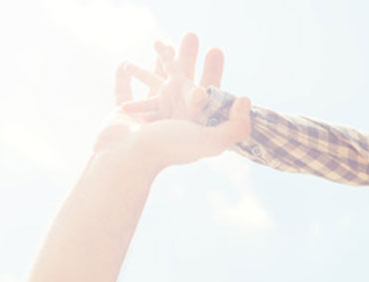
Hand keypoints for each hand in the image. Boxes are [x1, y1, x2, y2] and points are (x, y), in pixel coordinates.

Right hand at [93, 34, 248, 171]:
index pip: (207, 94)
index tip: (216, 51)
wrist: (126, 158)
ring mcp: (147, 117)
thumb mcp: (210, 140)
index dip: (213, 72)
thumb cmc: (168, 147)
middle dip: (188, 59)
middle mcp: (172, 119)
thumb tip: (246, 100)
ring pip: (154, 83)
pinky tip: (124, 64)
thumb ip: (234, 127)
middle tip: (191, 35)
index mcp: (192, 124)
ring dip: (158, 63)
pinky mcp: (123, 115)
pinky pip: (124, 93)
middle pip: (182, 82)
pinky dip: (123, 79)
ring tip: (161, 43)